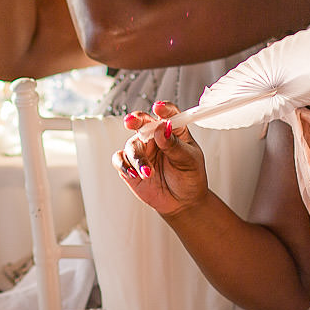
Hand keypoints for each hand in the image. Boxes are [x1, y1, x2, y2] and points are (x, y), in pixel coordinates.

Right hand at [112, 101, 208, 215]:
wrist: (182, 201)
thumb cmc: (189, 177)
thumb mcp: (188, 160)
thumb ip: (174, 144)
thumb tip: (163, 128)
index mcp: (173, 130)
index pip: (168, 113)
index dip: (163, 108)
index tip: (159, 108)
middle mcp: (155, 137)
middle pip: (142, 122)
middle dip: (135, 120)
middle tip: (132, 122)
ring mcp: (142, 151)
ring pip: (131, 145)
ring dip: (138, 158)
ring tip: (148, 173)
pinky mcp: (130, 165)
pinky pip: (120, 160)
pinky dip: (123, 165)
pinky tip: (134, 173)